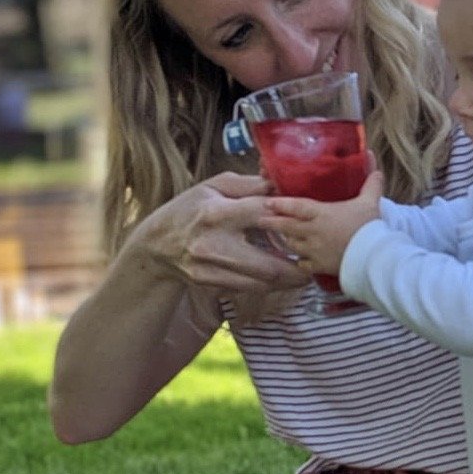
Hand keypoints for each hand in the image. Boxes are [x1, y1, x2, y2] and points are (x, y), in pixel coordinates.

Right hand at [134, 172, 311, 293]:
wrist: (156, 244)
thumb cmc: (190, 209)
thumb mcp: (213, 187)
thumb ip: (248, 185)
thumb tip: (281, 185)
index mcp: (216, 212)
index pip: (263, 215)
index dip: (290, 220)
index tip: (309, 225)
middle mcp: (213, 244)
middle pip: (268, 265)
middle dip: (297, 269)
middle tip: (316, 264)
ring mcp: (210, 268)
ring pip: (261, 282)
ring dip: (287, 280)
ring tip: (304, 273)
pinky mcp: (210, 284)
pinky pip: (248, 288)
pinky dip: (268, 285)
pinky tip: (281, 279)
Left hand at [264, 168, 383, 274]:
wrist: (371, 257)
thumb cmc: (369, 227)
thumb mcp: (370, 202)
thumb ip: (371, 185)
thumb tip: (376, 167)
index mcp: (321, 213)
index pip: (296, 206)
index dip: (280, 203)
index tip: (268, 202)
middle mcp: (312, 231)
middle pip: (287, 226)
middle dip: (272, 222)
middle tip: (260, 219)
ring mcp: (314, 250)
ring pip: (292, 244)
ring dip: (286, 240)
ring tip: (280, 237)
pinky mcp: (319, 266)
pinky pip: (303, 264)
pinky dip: (300, 262)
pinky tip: (299, 260)